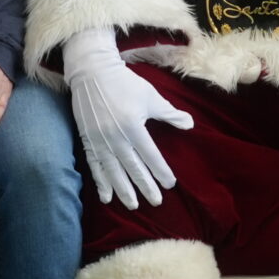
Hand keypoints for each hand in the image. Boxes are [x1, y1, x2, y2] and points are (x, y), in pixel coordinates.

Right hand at [61, 27, 191, 208]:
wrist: (92, 72)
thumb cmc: (125, 83)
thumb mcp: (151, 96)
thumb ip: (170, 113)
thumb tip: (190, 125)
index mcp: (133, 126)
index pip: (150, 155)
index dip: (161, 171)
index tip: (170, 184)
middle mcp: (116, 137)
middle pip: (133, 168)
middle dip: (145, 187)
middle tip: (156, 202)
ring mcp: (99, 141)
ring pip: (113, 172)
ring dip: (123, 190)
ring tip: (133, 205)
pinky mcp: (87, 141)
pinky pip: (95, 167)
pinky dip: (101, 183)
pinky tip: (106, 197)